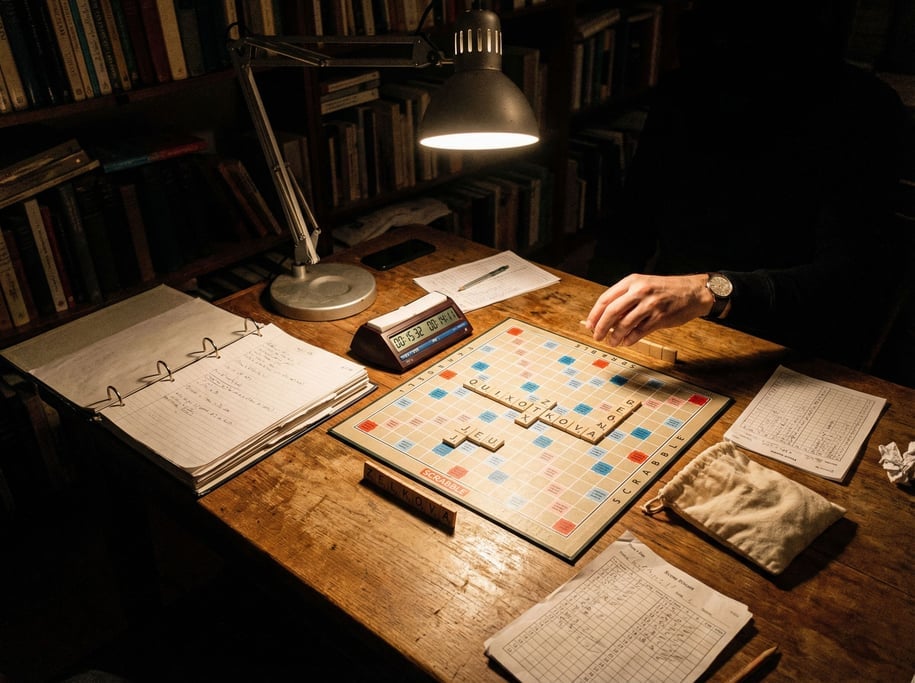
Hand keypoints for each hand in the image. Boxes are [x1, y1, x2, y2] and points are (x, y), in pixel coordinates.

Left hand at [584, 273, 713, 346]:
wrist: (693, 291)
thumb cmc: (666, 290)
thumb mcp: (644, 285)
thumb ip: (626, 298)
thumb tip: (606, 317)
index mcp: (632, 282)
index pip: (606, 299)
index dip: (595, 314)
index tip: (590, 325)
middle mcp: (640, 291)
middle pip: (611, 311)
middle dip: (601, 327)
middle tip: (597, 336)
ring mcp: (650, 304)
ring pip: (624, 323)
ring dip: (615, 336)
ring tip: (612, 342)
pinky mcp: (660, 317)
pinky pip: (639, 332)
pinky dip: (629, 339)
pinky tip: (626, 342)